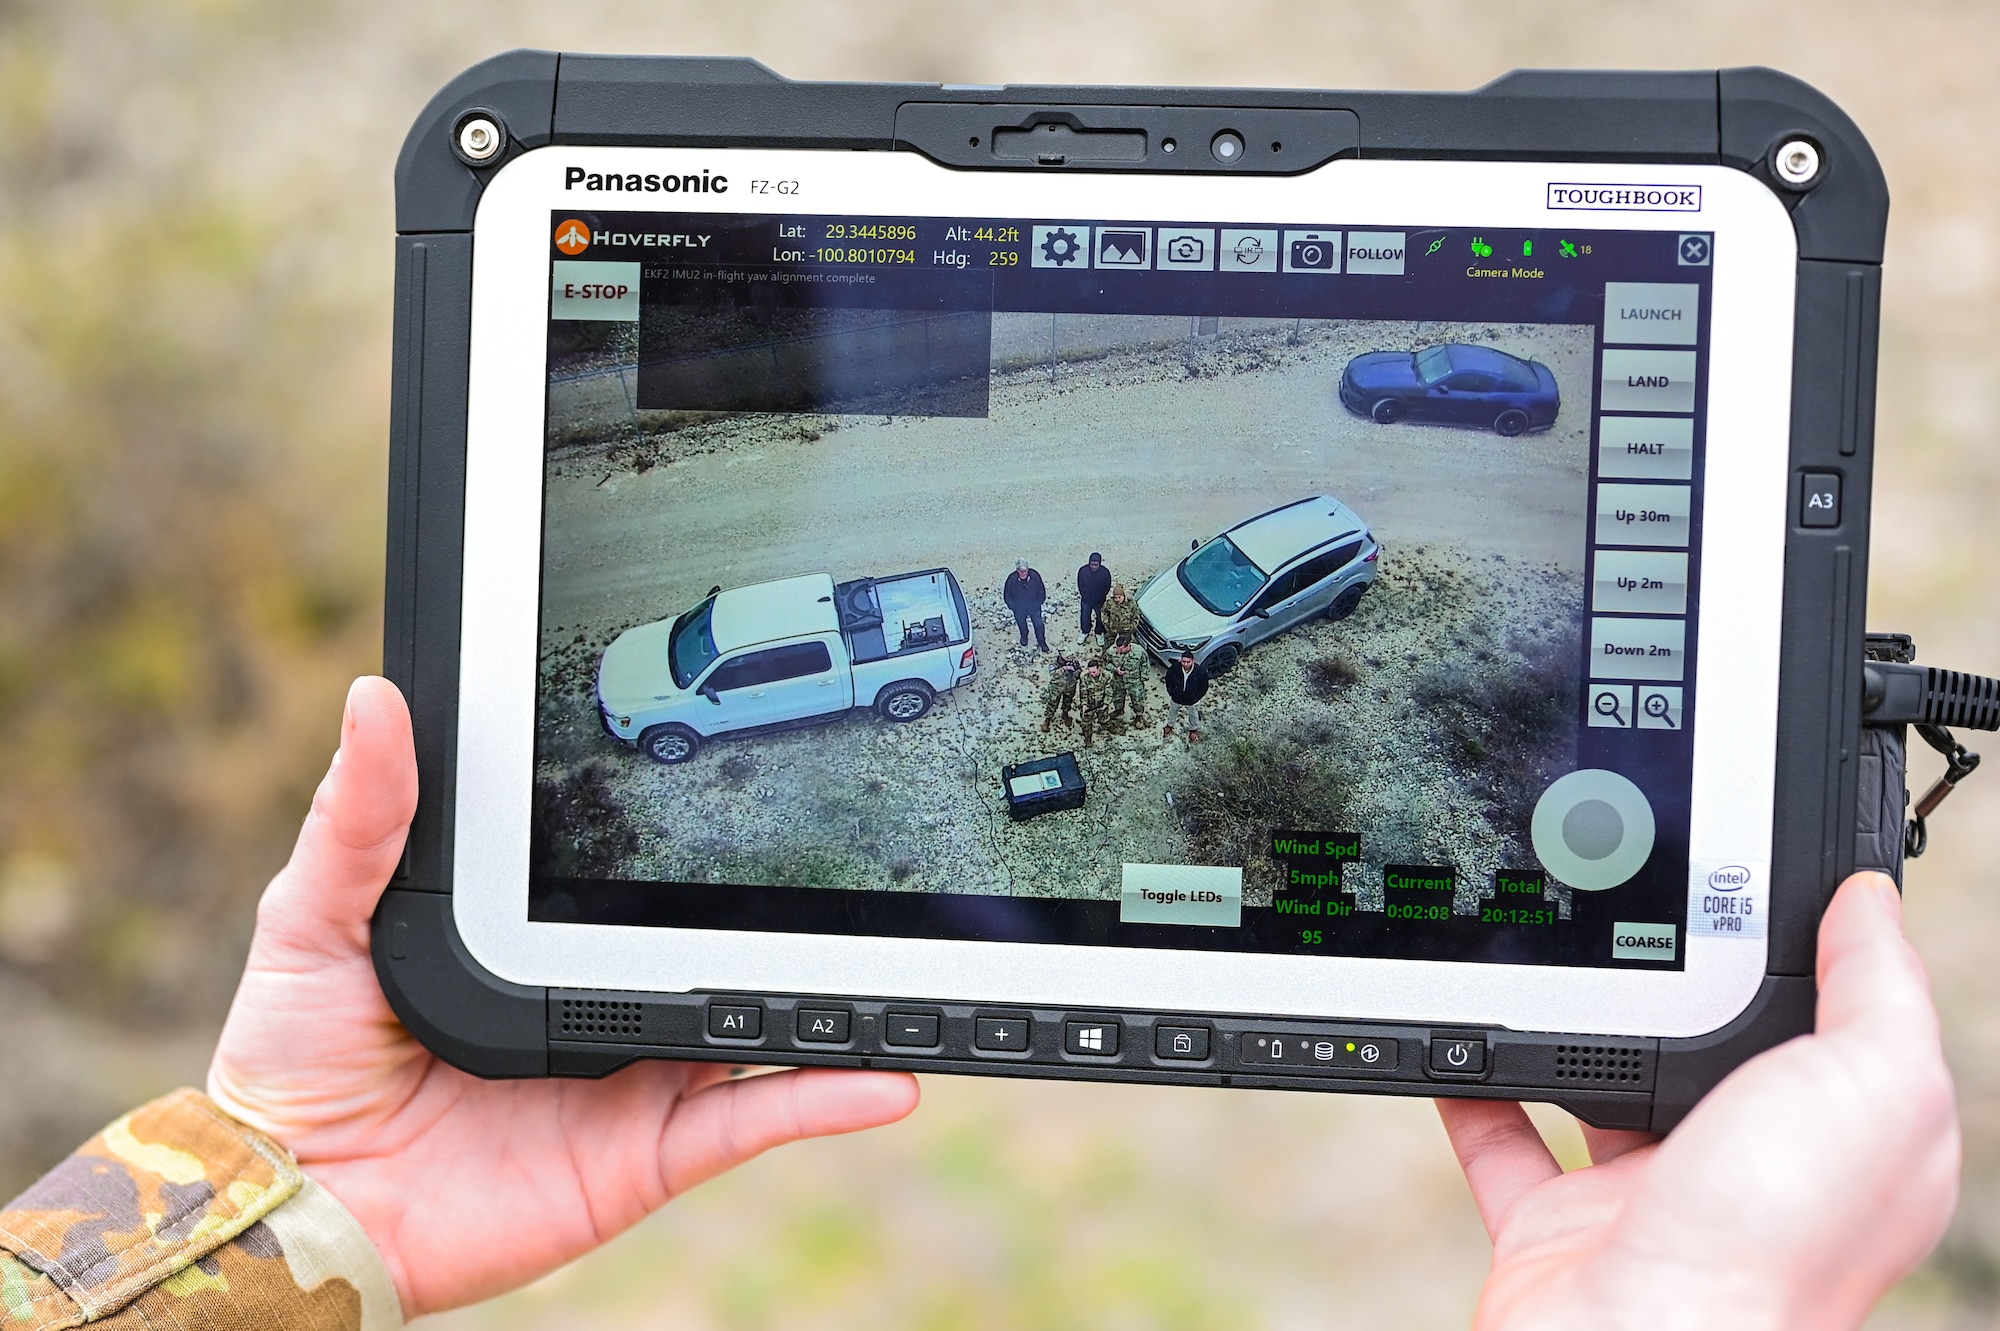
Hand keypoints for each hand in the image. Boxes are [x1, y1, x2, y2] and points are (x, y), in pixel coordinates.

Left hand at [207, 678, 919, 1317]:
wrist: (296, 1208)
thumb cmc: (294, 1068)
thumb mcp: (314, 918)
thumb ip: (359, 819)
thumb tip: (374, 702)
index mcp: (540, 942)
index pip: (631, 875)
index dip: (689, 828)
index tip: (750, 757)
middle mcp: (600, 1003)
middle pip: (714, 944)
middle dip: (788, 906)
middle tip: (854, 857)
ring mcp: (633, 1080)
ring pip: (756, 1024)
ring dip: (834, 996)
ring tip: (906, 951)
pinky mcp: (648, 1153)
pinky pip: (751, 1121)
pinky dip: (824, 1097)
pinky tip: (883, 1072)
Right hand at [1439, 872, 1958, 1329]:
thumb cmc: (1768, 1249)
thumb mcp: (1873, 1089)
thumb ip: (1877, 991)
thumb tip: (1868, 902)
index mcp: (1833, 1138)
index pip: (1828, 1020)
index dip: (1806, 949)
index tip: (1763, 871)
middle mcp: (1743, 1170)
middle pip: (1707, 1046)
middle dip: (1673, 976)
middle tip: (1633, 891)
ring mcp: (1643, 1198)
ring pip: (1599, 1084)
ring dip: (1569, 1024)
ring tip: (1545, 948)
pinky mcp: (1554, 1224)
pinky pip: (1502, 1137)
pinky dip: (1472, 1088)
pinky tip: (1462, 1032)